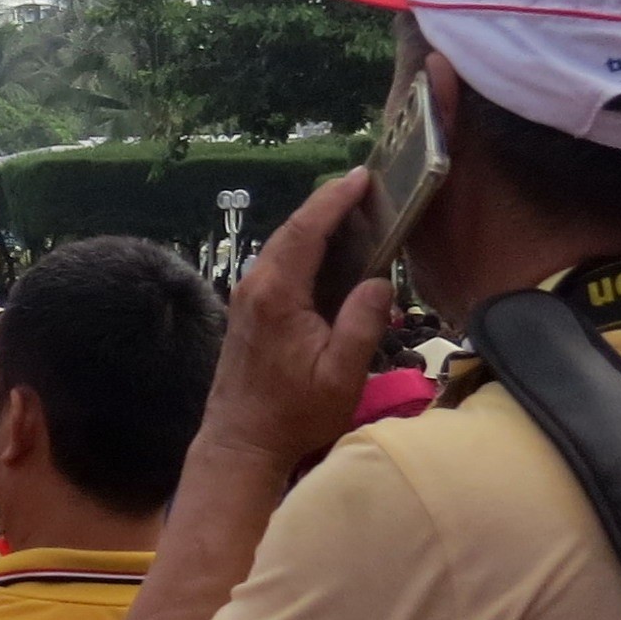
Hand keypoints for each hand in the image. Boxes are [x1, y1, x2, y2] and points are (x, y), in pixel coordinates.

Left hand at [201, 165, 396, 475]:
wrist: (240, 442)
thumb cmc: (294, 414)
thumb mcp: (341, 373)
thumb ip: (362, 322)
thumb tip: (380, 281)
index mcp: (276, 294)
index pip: (306, 230)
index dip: (333, 199)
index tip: (360, 176)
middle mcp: (254, 287)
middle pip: (292, 231)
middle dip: (327, 205)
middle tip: (364, 187)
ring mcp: (246, 298)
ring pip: (283, 247)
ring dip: (316, 226)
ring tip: (353, 211)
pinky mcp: (248, 311)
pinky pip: (278, 266)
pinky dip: (305, 249)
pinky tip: (330, 252)